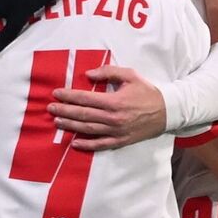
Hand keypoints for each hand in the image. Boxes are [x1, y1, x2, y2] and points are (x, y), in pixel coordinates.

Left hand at [48, 66, 165, 150]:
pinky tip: (74, 143)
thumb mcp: (130, 75)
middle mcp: (113, 117)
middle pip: (83, 115)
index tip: (56, 93)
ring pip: (88, 129)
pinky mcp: (120, 140)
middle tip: (50, 108)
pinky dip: (87, 145)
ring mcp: (116, 131)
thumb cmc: (147, 92)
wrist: (167, 112)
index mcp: (114, 101)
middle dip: (64, 111)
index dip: (69, 96)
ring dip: (71, 126)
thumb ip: (109, 72)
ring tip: (57, 122)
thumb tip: (88, 74)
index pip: (85, 99)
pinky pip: (100, 144)